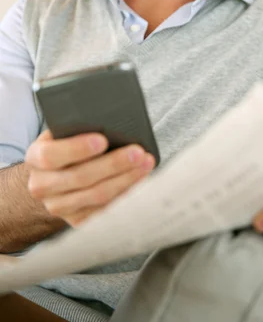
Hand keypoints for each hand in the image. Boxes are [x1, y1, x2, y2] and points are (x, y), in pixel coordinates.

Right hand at [25, 130, 154, 226]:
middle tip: (138, 152)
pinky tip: (141, 179)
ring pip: (97, 196)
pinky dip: (127, 193)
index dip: (77, 149)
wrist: (55, 176)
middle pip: (80, 178)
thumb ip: (78, 127)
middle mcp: (42, 186)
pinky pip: (105, 209)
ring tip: (146, 163)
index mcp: (36, 158)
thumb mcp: (64, 132)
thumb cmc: (66, 145)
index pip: (52, 156)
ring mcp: (59, 206)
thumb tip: (111, 122)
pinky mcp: (77, 220)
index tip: (103, 140)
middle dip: (113, 164)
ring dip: (126, 179)